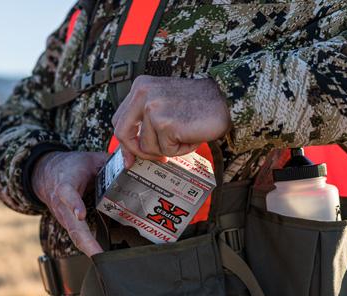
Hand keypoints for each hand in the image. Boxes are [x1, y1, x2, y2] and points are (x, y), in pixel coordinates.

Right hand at [32, 151, 107, 256]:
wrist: (46, 175)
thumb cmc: (69, 167)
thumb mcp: (88, 159)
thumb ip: (108, 161)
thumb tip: (131, 163)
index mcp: (65, 185)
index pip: (67, 195)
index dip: (74, 204)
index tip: (81, 214)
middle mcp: (62, 205)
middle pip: (72, 225)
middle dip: (85, 240)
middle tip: (97, 253)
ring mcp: (65, 217)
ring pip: (75, 235)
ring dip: (88, 248)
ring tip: (102, 259)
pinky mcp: (69, 224)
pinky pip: (78, 237)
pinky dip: (88, 247)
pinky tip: (101, 256)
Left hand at [112, 76, 230, 166]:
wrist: (226, 100)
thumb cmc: (199, 104)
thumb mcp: (165, 103)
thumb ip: (146, 120)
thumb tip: (132, 149)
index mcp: (141, 86)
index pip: (119, 120)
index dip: (125, 142)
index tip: (130, 157)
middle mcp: (143, 93)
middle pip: (122, 133)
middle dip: (136, 151)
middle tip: (155, 157)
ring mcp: (153, 108)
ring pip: (147, 146)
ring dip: (168, 148)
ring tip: (185, 135)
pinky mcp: (165, 123)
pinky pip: (166, 150)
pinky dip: (180, 149)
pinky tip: (191, 136)